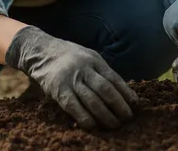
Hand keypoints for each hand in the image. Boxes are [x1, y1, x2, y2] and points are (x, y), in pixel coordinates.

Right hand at [5, 26, 137, 129]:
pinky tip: (94, 126)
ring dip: (106, 115)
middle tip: (127, 119)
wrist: (41, 51)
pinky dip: (85, 118)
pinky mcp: (58, 90)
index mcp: (94, 60)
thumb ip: (102, 72)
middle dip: (119, 106)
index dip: (126, 93)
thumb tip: (122, 92)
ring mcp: (70, 79)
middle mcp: (84, 68)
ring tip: (115, 125)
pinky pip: (74, 107)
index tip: (136, 105)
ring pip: (92, 100)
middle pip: (105, 90)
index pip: (114, 78)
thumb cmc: (70, 58)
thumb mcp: (88, 57)